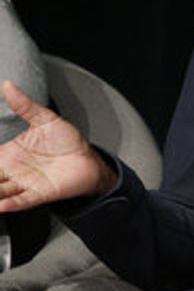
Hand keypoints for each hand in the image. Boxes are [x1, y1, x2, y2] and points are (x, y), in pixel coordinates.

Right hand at [0, 80, 117, 211]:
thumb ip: (25, 105)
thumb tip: (8, 85)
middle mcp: (12, 170)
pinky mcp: (40, 193)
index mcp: (9, 153)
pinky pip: (22, 200)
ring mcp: (24, 183)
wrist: (88, 158)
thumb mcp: (45, 119)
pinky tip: (0, 205)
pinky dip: (10, 204)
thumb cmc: (66, 142)